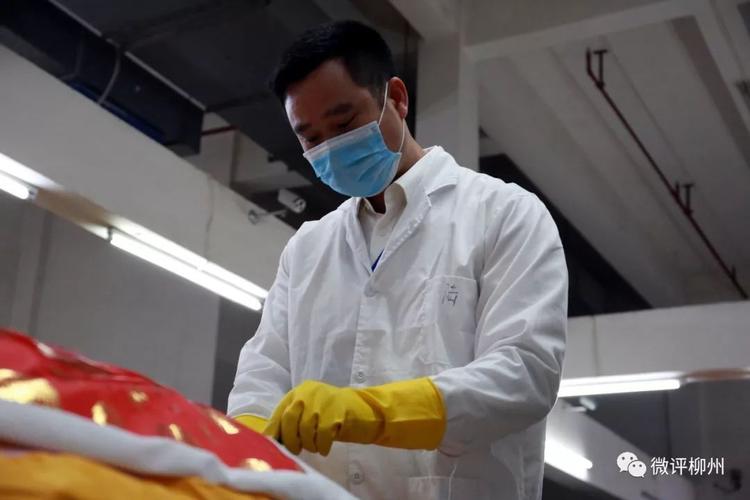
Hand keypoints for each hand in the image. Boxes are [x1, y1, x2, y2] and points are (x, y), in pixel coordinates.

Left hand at [265, 380, 379, 455]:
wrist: (362, 409)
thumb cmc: (331, 414)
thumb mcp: (310, 412)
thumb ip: (293, 421)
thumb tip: (271, 440)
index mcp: (299, 391)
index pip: (280, 412)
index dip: (274, 431)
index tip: (273, 447)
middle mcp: (308, 392)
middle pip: (289, 418)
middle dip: (290, 439)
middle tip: (296, 449)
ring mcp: (323, 399)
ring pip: (305, 428)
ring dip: (308, 444)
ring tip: (314, 447)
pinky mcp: (337, 410)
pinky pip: (322, 434)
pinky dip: (321, 446)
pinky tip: (324, 449)